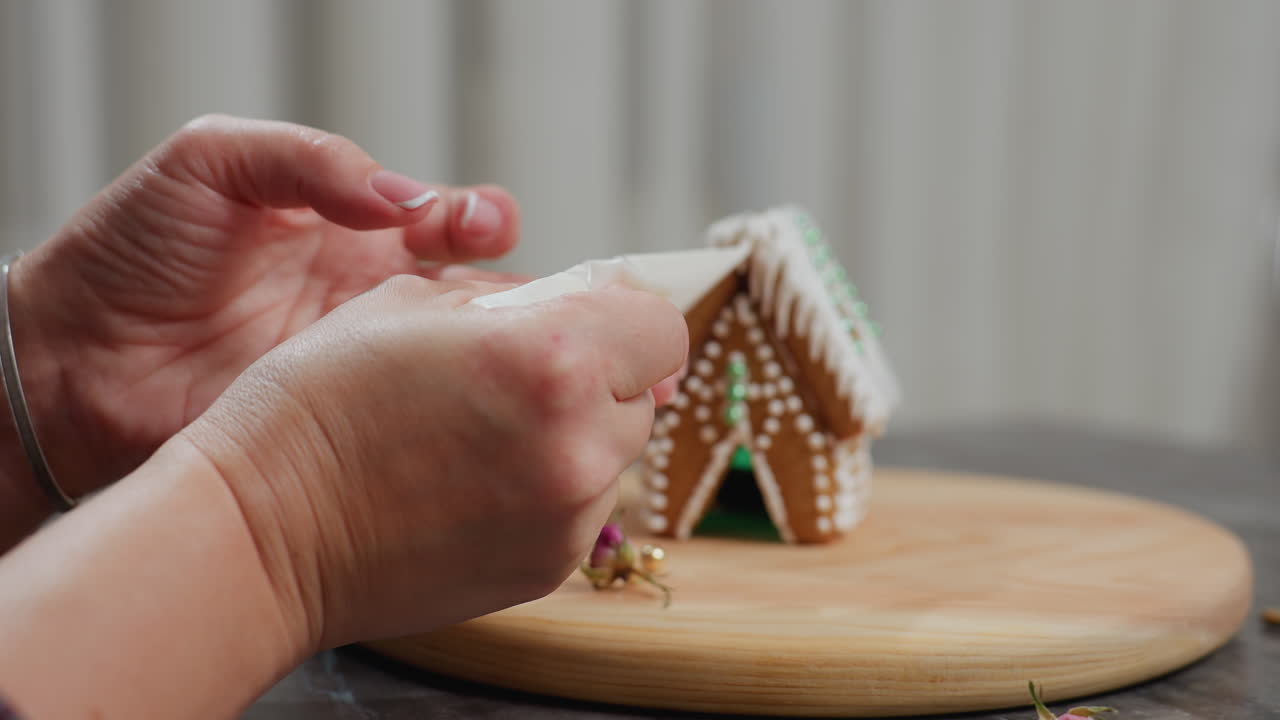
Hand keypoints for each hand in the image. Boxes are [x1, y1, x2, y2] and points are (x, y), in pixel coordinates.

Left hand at [9, 115, 522, 496]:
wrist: (65, 364)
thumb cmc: (126, 253)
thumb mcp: (209, 161)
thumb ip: (307, 157)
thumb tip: (398, 195)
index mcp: (348, 231)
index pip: (440, 219)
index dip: (473, 217)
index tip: (477, 224)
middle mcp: (368, 299)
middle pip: (470, 290)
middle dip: (506, 283)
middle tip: (498, 286)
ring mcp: (361, 369)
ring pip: (458, 360)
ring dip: (490, 350)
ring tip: (503, 343)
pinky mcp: (348, 430)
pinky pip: (417, 420)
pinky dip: (453, 412)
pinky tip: (467, 401)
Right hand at [179, 275, 687, 649]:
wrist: (263, 530)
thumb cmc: (319, 403)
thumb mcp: (414, 301)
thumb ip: (520, 298)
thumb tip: (582, 307)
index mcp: (552, 359)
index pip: (660, 328)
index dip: (625, 318)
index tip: (588, 321)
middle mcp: (578, 444)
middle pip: (640, 395)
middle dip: (594, 377)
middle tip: (513, 379)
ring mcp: (568, 518)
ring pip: (612, 457)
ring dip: (571, 436)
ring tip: (481, 438)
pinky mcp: (548, 568)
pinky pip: (579, 511)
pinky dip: (546, 491)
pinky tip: (471, 484)